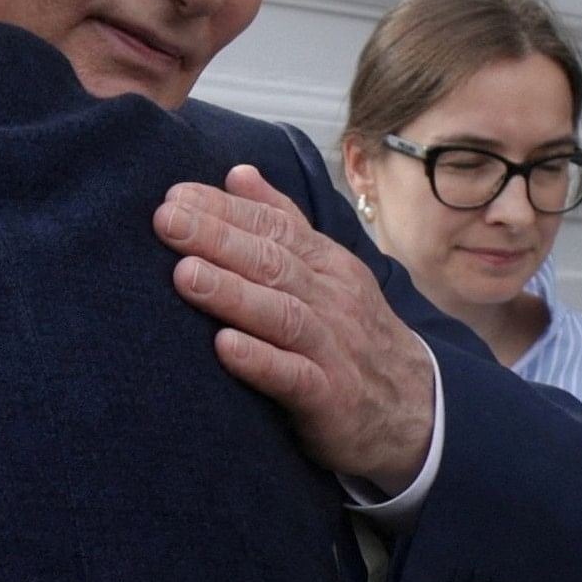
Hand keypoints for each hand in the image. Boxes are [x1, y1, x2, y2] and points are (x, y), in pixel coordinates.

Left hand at [154, 165, 433, 493]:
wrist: (415, 409)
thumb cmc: (351, 332)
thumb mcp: (326, 270)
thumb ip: (282, 222)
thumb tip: (237, 172)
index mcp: (326, 264)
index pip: (273, 226)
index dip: (225, 209)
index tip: (175, 195)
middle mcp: (331, 298)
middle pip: (271, 262)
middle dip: (217, 238)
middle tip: (166, 220)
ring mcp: (333, 347)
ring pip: (281, 313)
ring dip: (232, 293)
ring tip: (185, 274)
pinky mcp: (331, 397)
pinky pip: (294, 376)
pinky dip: (259, 361)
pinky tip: (224, 347)